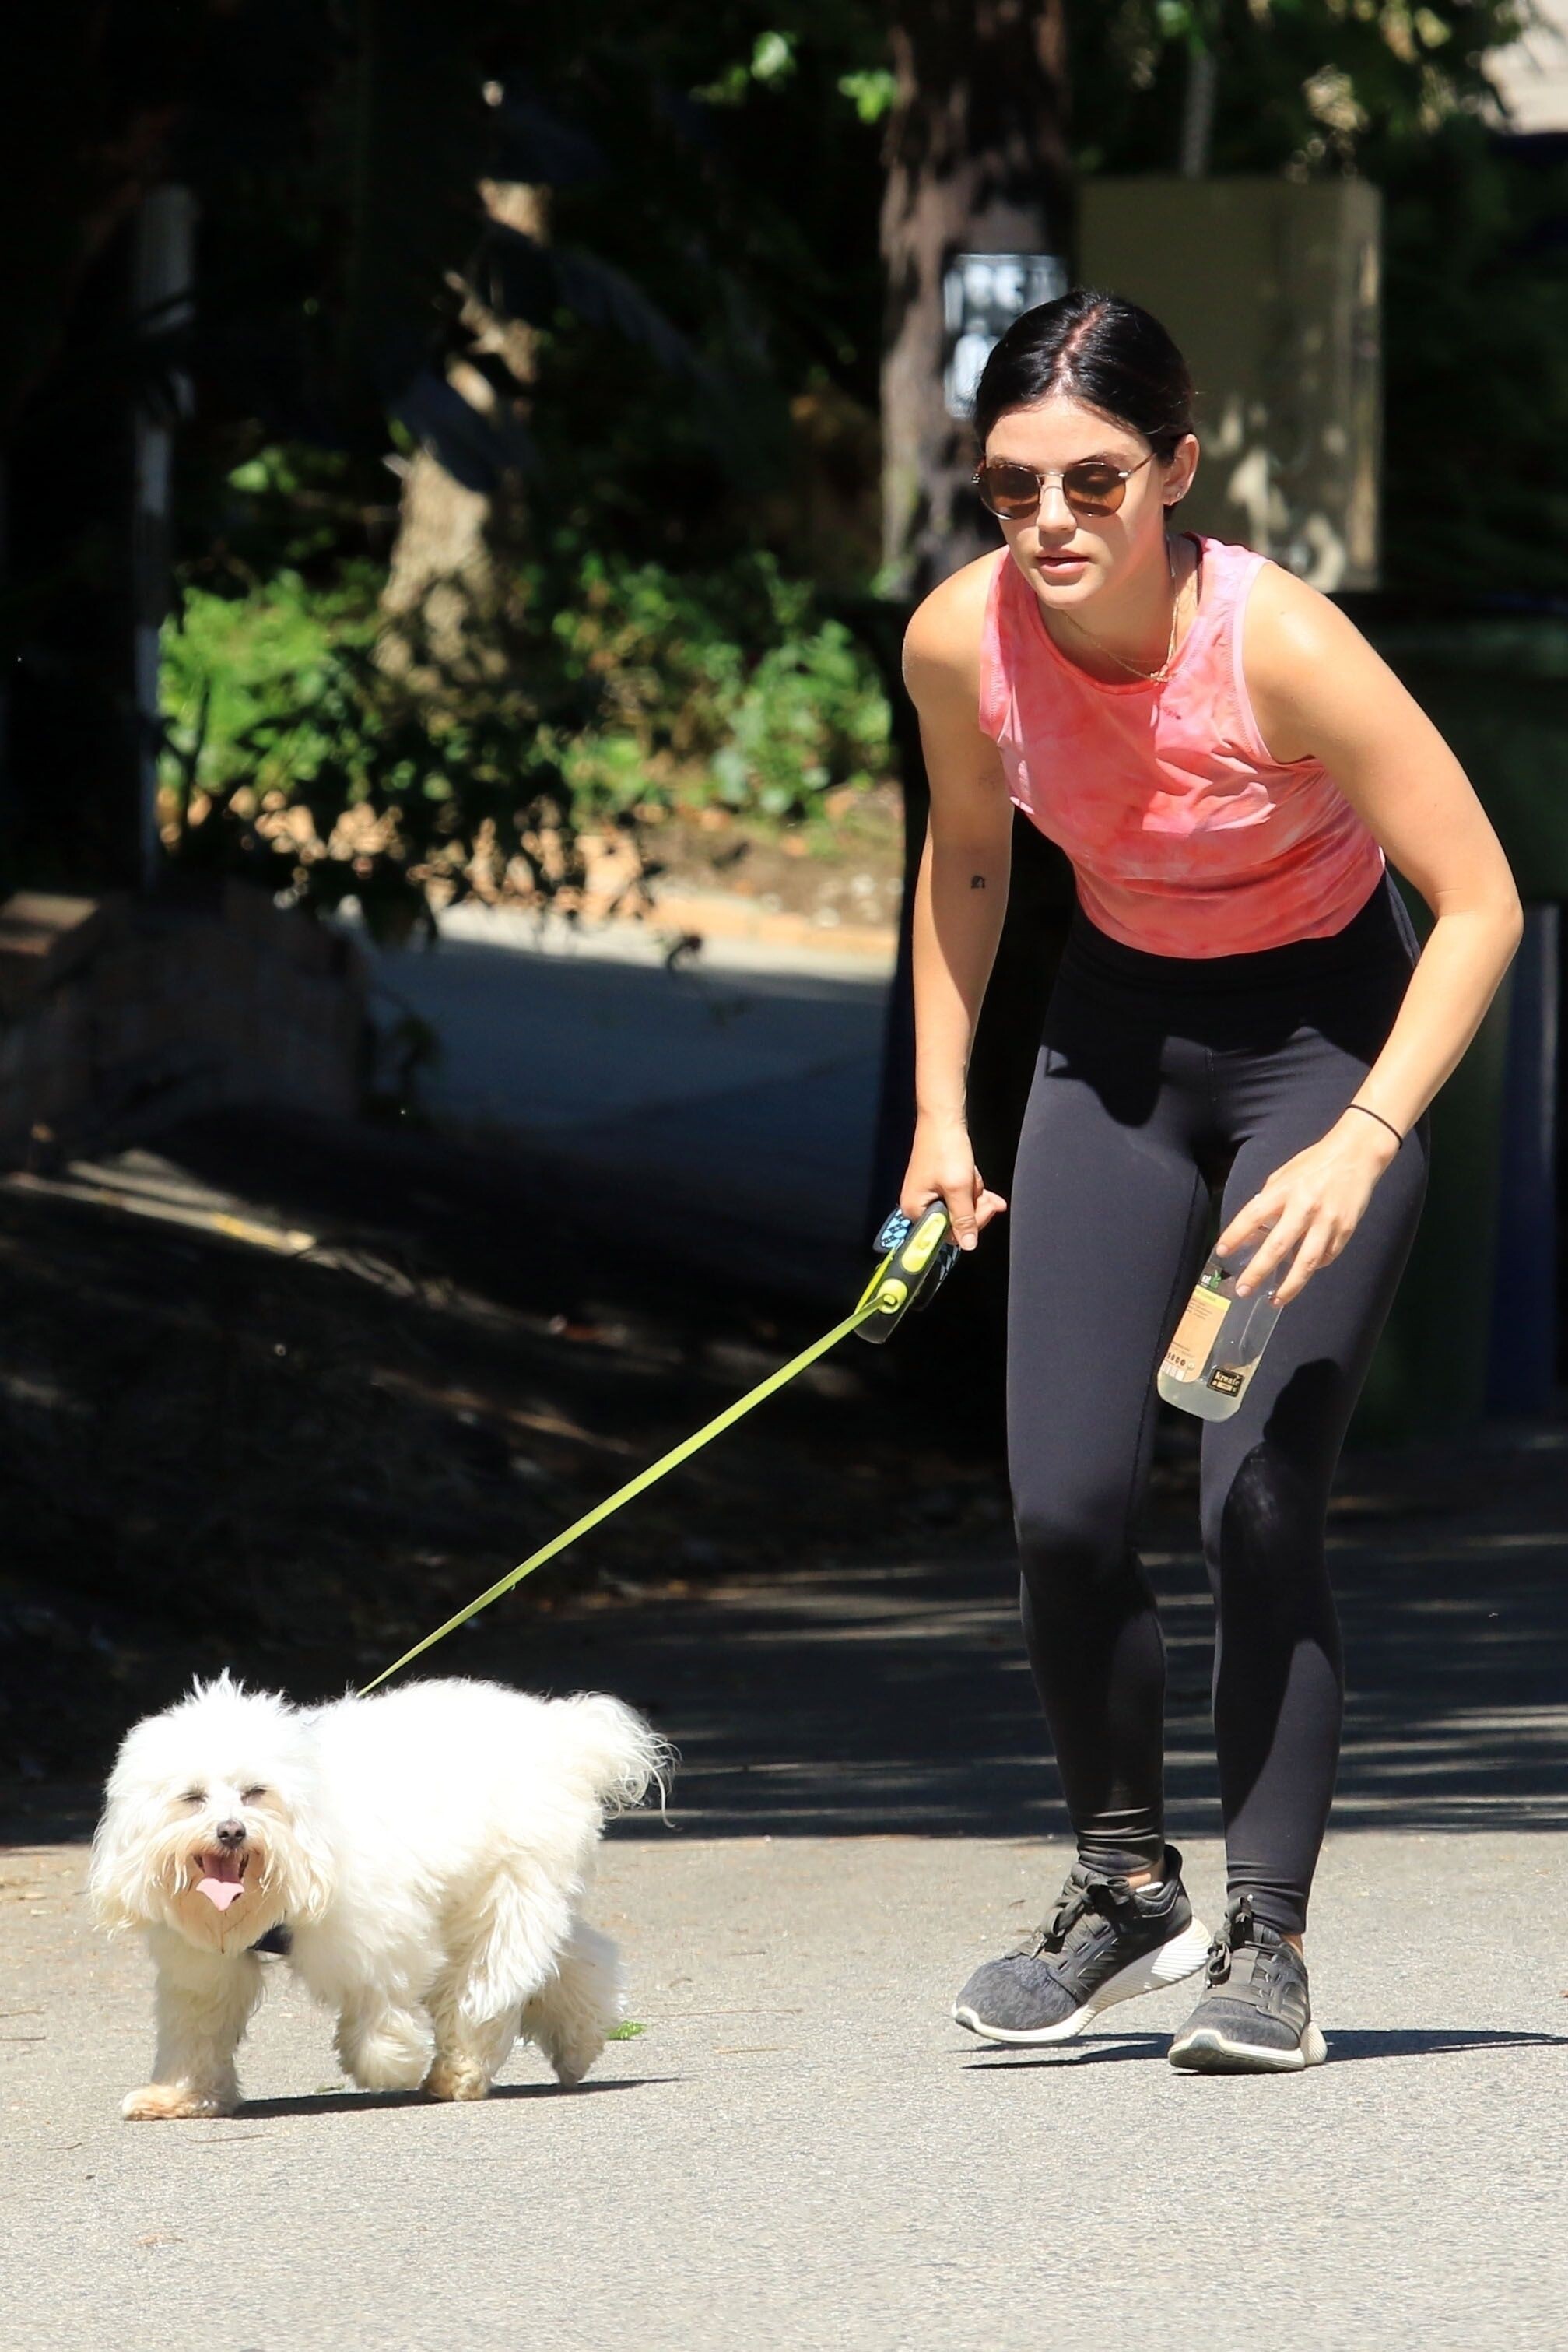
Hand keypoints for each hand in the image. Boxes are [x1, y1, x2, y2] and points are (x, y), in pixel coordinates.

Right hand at [901, 1113, 1007, 1251]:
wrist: (943, 1118)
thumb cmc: (946, 1150)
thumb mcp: (959, 1188)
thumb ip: (965, 1219)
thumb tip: (968, 1246)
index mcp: (915, 1210)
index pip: (947, 1234)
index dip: (969, 1225)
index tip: (986, 1209)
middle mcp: (918, 1206)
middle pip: (954, 1222)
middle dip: (973, 1207)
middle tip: (985, 1194)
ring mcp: (928, 1194)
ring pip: (960, 1208)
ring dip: (973, 1195)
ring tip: (975, 1176)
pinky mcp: (937, 1184)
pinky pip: (958, 1195)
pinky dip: (971, 1190)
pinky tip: (980, 1181)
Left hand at [1218, 1113, 1399, 1307]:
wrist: (1357, 1154)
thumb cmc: (1314, 1163)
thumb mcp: (1284, 1175)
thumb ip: (1269, 1200)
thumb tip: (1254, 1230)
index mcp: (1285, 1190)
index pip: (1253, 1215)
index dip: (1235, 1235)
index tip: (1221, 1252)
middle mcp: (1305, 1207)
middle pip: (1278, 1246)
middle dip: (1258, 1271)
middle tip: (1243, 1290)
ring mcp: (1328, 1221)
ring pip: (1307, 1262)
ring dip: (1289, 1285)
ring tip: (1275, 1300)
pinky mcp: (1346, 1230)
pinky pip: (1326, 1256)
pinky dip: (1313, 1268)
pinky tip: (1301, 1275)